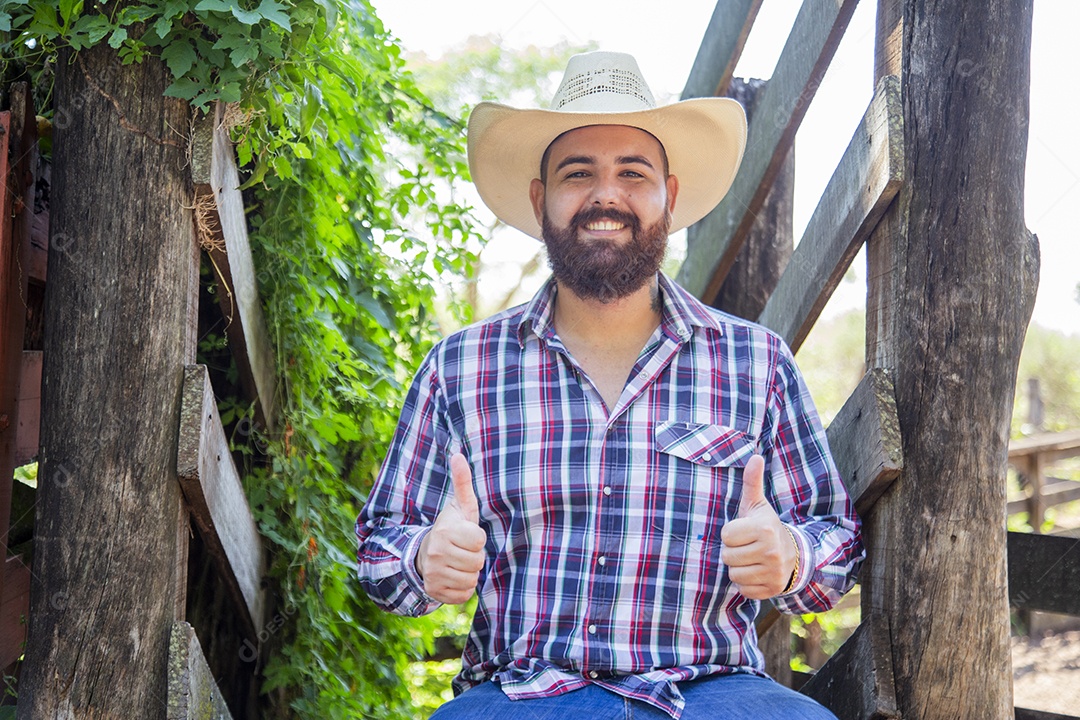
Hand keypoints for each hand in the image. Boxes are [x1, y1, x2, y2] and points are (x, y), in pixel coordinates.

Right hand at [417, 453, 486, 604]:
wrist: (425, 554)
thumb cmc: (451, 528)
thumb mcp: (459, 506)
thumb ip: (462, 482)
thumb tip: (458, 454)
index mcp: (445, 530)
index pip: (479, 541)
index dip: (477, 538)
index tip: (467, 534)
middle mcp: (436, 552)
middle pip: (477, 562)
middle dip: (475, 557)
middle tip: (463, 550)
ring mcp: (433, 573)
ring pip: (471, 579)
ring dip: (469, 573)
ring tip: (458, 562)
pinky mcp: (434, 591)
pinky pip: (463, 595)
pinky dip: (462, 588)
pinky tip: (454, 576)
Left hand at [720, 454, 797, 599]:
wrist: (793, 555)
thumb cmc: (766, 527)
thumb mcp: (758, 505)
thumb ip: (752, 482)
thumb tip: (755, 456)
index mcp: (765, 528)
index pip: (726, 534)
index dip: (731, 533)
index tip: (744, 531)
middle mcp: (771, 551)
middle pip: (727, 556)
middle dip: (733, 551)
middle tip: (747, 546)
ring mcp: (773, 572)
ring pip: (733, 574)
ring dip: (738, 568)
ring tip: (751, 559)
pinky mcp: (772, 590)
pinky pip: (743, 589)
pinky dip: (746, 583)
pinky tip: (756, 573)